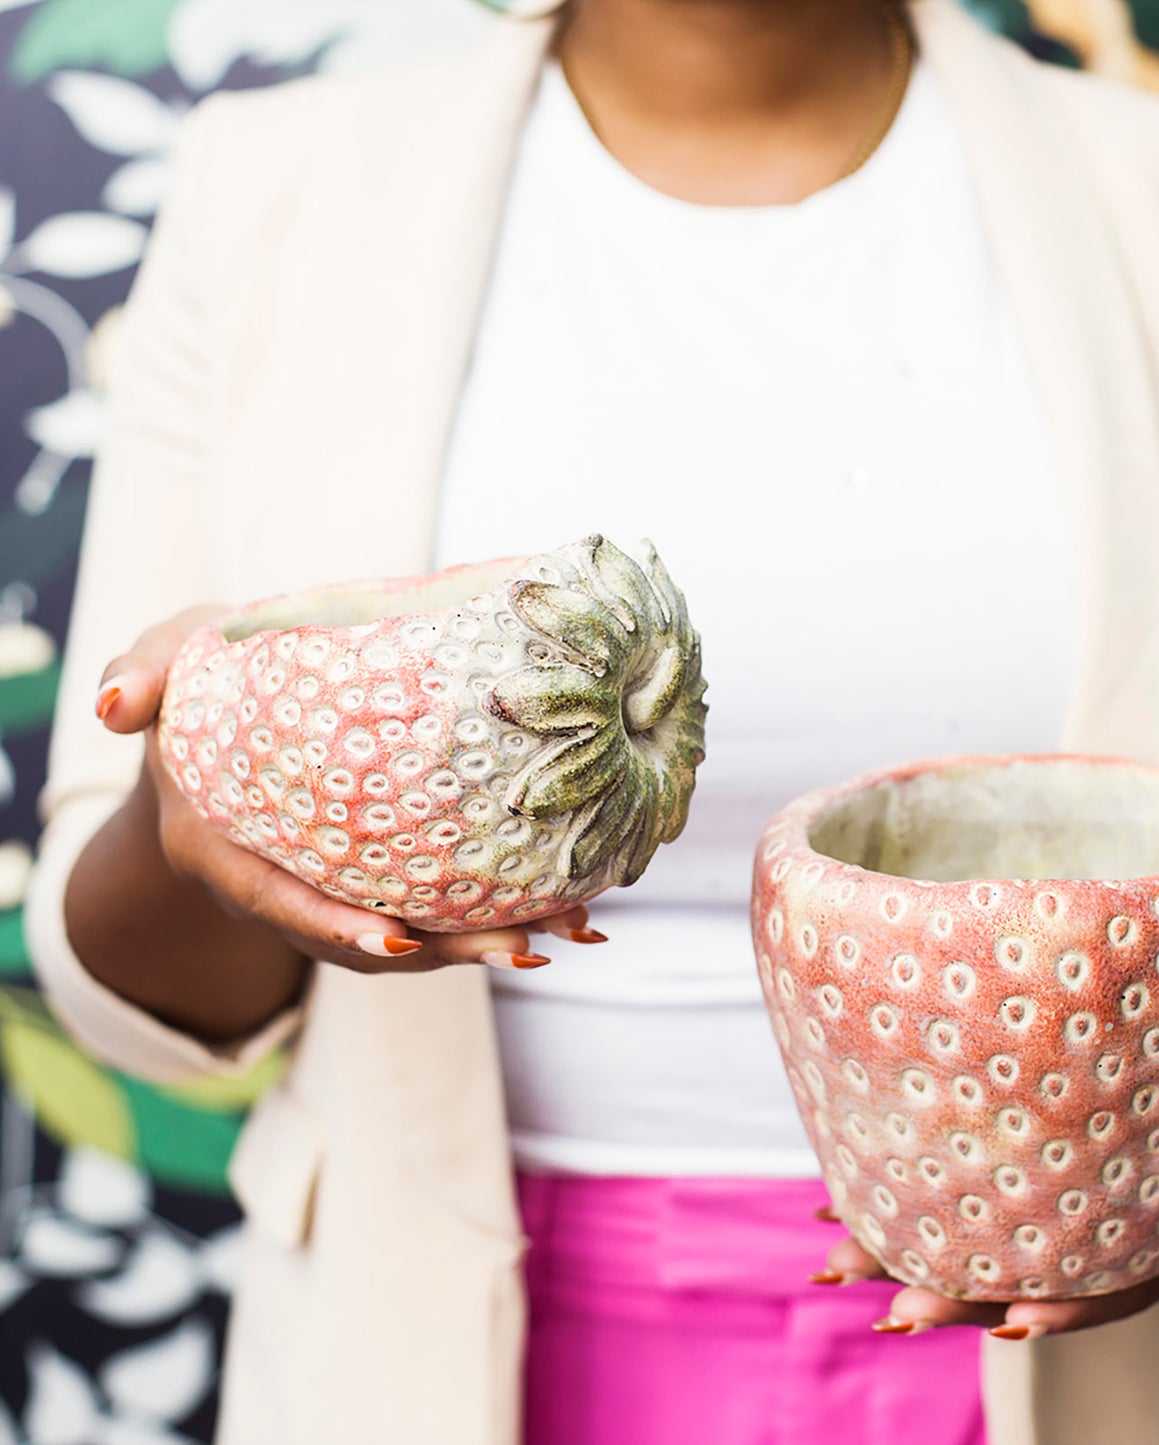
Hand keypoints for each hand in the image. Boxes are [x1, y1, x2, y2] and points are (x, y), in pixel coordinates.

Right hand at [97, 607, 604, 974]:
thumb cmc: (199, 692)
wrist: (228, 725)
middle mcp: (288, 881)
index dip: (330, 924)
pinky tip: (573, 898)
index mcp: (228, 846)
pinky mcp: (383, 872)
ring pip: (416, 930)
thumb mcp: (165, 666)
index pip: (277, 897)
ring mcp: (338, 884)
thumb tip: (117, 705)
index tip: (393, 940)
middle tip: (528, 944)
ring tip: (573, 926)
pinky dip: (501, 906)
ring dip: (492, 936)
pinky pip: (440, 901)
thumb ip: (143, 673)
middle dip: (447, 948)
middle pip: (367, 935)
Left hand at [815, 926, 1158, 1339]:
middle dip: (966, 1292)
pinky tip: (839, 1201)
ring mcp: (1070, 1204)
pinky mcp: (1026, 1170)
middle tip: (894, 1308)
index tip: (1019, 1321)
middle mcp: (1118, 1218)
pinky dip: (911, 1210)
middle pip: (1042, 1278)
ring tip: (835, 1265)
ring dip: (917, 1261)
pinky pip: (969, 1203)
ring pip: (992, 1251)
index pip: (1134, 1274)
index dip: (1082, 1301)